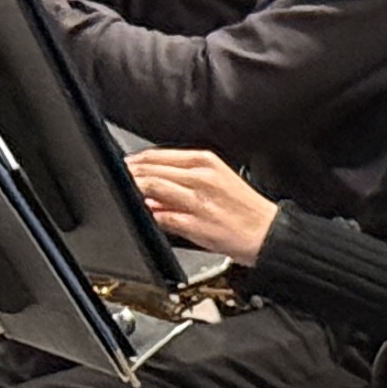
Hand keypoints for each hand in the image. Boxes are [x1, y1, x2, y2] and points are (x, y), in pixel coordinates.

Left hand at [127, 146, 277, 262]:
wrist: (267, 232)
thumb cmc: (244, 207)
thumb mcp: (219, 179)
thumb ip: (186, 177)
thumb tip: (156, 181)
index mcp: (207, 162)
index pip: (161, 155)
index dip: (138, 160)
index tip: (126, 164)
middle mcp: (201, 178)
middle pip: (154, 170)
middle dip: (132, 174)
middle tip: (119, 177)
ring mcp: (197, 201)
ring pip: (155, 188)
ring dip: (136, 190)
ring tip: (126, 193)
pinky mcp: (196, 224)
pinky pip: (164, 217)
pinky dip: (152, 214)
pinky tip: (147, 214)